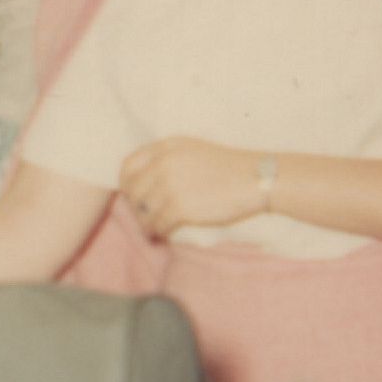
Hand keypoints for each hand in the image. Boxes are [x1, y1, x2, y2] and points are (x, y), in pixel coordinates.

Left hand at [118, 138, 261, 238]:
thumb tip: (142, 181)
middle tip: (144, 216)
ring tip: (152, 229)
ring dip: (145, 222)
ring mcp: (170, 185)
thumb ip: (166, 159)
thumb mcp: (192, 150)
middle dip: (135, 206)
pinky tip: (163, 234)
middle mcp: (164, 163)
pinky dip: (157, 232)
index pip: (128, 165)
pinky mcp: (180, 207)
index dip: (125, 183)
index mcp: (166, 147)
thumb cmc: (227, 167)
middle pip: (132, 190)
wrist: (256, 178)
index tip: (132, 195)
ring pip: (142, 210)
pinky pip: (157, 224)